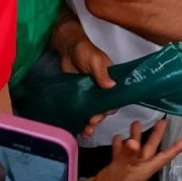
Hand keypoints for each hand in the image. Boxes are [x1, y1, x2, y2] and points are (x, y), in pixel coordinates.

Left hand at [57, 15, 116, 138]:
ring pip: (93, 112)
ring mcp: (90, 94)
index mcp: (110, 80)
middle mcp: (102, 89)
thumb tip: (112, 86)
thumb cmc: (84, 51)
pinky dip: (81, 121)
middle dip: (98, 118)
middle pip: (104, 109)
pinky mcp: (79, 97)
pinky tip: (78, 129)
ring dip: (91, 124)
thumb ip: (101, 73)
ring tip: (85, 131)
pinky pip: (82, 111)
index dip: (109, 108)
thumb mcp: (95, 60)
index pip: (114, 98)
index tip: (102, 114)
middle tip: (91, 122)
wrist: (66, 49)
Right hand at [81, 119, 181, 180]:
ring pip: (135, 149)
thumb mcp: (120, 169)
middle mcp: (138, 167)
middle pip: (150, 149)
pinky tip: (118, 137)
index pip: (164, 156)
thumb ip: (127, 154)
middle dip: (156, 135)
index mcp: (144, 169)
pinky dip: (120, 144)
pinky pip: (121, 153)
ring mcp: (128, 167)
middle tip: (161, 121)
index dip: (175, 148)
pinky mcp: (117, 167)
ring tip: (135, 123)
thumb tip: (133, 141)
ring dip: (136, 137)